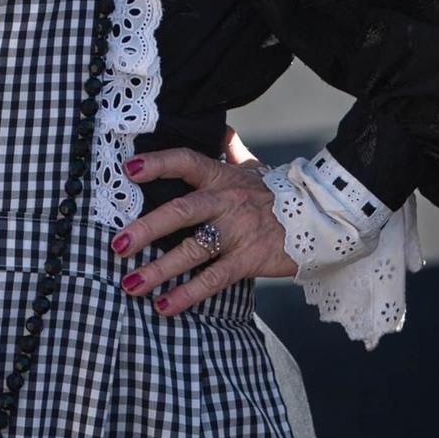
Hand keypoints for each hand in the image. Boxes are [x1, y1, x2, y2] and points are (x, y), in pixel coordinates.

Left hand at [110, 148, 296, 317]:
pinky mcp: (249, 259)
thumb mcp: (256, 169)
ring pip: (192, 250)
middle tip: (117, 245)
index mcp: (222, 176)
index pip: (186, 162)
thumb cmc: (279, 194)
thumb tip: (223, 130)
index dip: (158, 164)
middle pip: (181, 211)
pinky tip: (164, 306)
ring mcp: (237, 232)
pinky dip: (188, 294)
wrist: (321, 217)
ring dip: (158, 269)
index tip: (128, 171)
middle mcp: (226, 201)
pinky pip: (214, 279)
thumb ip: (234, 152)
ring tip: (130, 285)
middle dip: (146, 229)